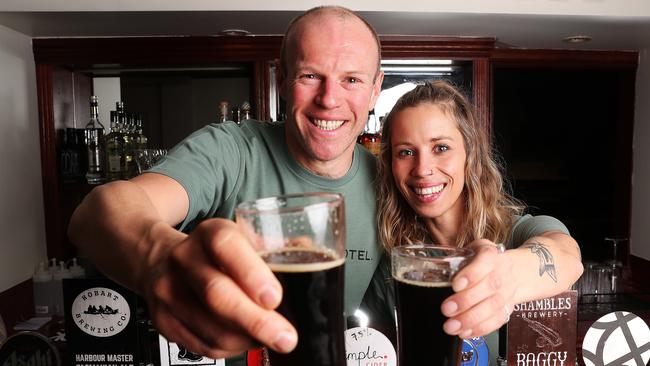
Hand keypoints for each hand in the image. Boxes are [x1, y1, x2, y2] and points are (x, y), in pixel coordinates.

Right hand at [141, 218, 297, 358]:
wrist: (159, 259)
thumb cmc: (213, 252)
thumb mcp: (240, 237)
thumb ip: (273, 247)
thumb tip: (311, 255)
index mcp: (209, 233)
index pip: (227, 247)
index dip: (252, 274)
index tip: (275, 298)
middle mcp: (184, 259)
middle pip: (217, 295)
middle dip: (257, 321)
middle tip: (286, 336)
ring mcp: (168, 291)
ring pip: (211, 327)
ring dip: (247, 339)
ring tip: (269, 337)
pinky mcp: (163, 321)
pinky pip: (202, 345)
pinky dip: (230, 349)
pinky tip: (245, 340)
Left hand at [439, 239, 516, 338]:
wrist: (514, 271)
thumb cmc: (483, 261)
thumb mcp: (469, 251)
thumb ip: (453, 259)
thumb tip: (428, 271)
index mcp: (491, 254)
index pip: (486, 259)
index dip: (472, 273)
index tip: (455, 285)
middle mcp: (503, 271)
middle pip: (490, 286)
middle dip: (467, 300)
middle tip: (446, 309)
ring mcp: (508, 290)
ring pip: (494, 306)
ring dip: (471, 319)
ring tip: (452, 326)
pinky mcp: (508, 307)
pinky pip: (498, 320)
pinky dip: (481, 328)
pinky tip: (465, 332)